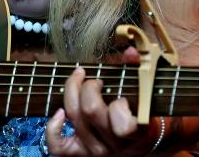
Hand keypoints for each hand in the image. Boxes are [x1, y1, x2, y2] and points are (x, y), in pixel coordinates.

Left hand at [45, 48, 161, 155]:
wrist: (139, 142)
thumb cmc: (140, 113)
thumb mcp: (145, 95)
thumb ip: (138, 70)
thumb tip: (131, 52)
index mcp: (134, 133)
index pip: (123, 125)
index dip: (118, 105)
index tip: (121, 95)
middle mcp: (114, 146)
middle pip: (90, 111)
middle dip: (89, 87)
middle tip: (95, 81)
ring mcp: (95, 151)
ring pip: (74, 118)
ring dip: (72, 93)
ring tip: (79, 82)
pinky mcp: (79, 155)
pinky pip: (58, 146)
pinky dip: (53, 128)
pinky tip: (59, 112)